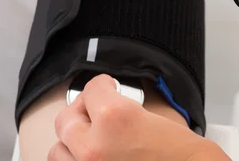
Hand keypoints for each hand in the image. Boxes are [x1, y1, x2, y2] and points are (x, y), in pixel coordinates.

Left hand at [49, 74, 228, 160]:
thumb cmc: (180, 153)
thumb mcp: (150, 115)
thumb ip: (119, 106)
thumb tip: (103, 102)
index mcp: (114, 118)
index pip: (91, 89)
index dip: (102, 85)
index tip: (106, 87)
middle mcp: (95, 146)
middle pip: (67, 118)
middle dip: (82, 110)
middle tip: (95, 110)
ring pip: (58, 150)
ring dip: (73, 142)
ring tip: (91, 139)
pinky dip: (77, 160)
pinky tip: (93, 156)